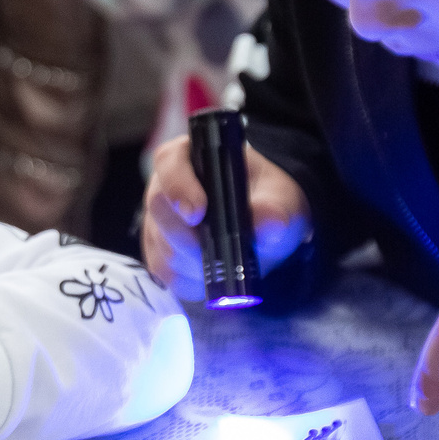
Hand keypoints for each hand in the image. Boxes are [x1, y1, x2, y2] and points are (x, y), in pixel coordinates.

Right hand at [142, 133, 311, 297]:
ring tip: (226, 263)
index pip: (169, 163)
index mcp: (189, 158)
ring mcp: (157, 222)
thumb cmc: (269, 200)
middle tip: (221, 253)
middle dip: (190, 239)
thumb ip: (276, 208)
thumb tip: (269, 222)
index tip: (197, 213)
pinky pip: (165, 274)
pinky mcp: (157, 254)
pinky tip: (213, 275)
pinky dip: (191, 281)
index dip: (178, 187)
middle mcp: (165, 187)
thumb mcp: (282, 199)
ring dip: (195, 263)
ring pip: (162, 248)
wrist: (267, 225)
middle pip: (160, 211)